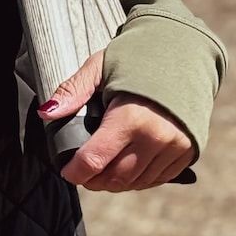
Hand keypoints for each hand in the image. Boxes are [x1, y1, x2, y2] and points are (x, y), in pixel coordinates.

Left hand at [38, 51, 194, 190]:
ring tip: (102, 168)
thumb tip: (47, 113)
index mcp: (130, 117)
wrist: (183, 52)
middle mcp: (156, 137)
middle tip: (82, 171)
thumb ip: (73, 91)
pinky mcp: (188, 152)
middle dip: (93, 180)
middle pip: (115, 178)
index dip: (75, 171)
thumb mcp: (99, 67)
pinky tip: (126, 166)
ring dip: (115, 182)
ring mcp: (175, 147)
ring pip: (136, 182)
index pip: (94, 160)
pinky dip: (138, 179)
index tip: (66, 170)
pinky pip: (157, 178)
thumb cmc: (137, 58)